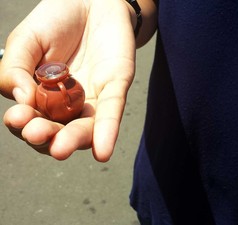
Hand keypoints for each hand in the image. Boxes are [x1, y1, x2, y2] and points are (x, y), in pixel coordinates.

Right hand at [0, 0, 136, 160]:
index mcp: (43, 95)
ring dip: (73, 141)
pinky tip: (102, 151)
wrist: (92, 0)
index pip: (32, 119)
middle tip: (37, 134)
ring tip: (60, 148)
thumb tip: (19, 98)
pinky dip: (107, 130)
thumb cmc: (56, 21)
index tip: (18, 117)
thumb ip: (15, 68)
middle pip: (58, 131)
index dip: (24, 124)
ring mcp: (94, 98)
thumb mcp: (25, 41)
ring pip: (85, 128)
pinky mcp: (116, 86)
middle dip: (47, 138)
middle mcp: (69, 103)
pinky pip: (112, 111)